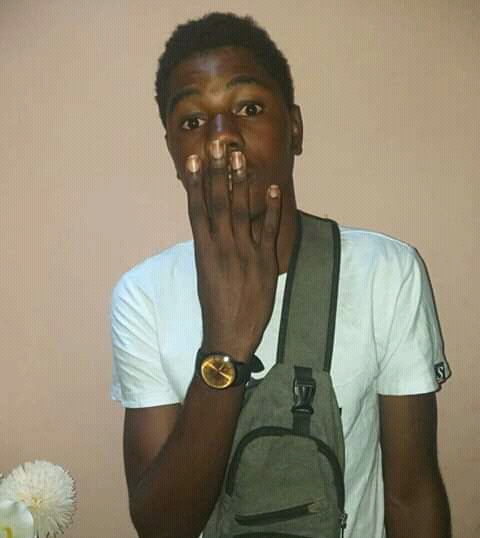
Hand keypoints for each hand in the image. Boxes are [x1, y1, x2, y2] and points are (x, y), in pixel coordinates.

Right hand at [185, 140, 280, 361]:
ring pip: (240, 210)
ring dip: (239, 182)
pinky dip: (271, 208)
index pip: (197, 210)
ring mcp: (243, 253)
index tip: (192, 160)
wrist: (229, 334)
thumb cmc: (216, 306)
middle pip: (218, 202)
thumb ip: (211, 248)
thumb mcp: (206, 274)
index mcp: (204, 250)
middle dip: (216, 172)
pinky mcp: (263, 262)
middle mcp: (222, 247)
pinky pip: (268, 230)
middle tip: (216, 145)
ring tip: (238, 156)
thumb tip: (213, 228)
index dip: (194, 183)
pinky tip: (272, 187)